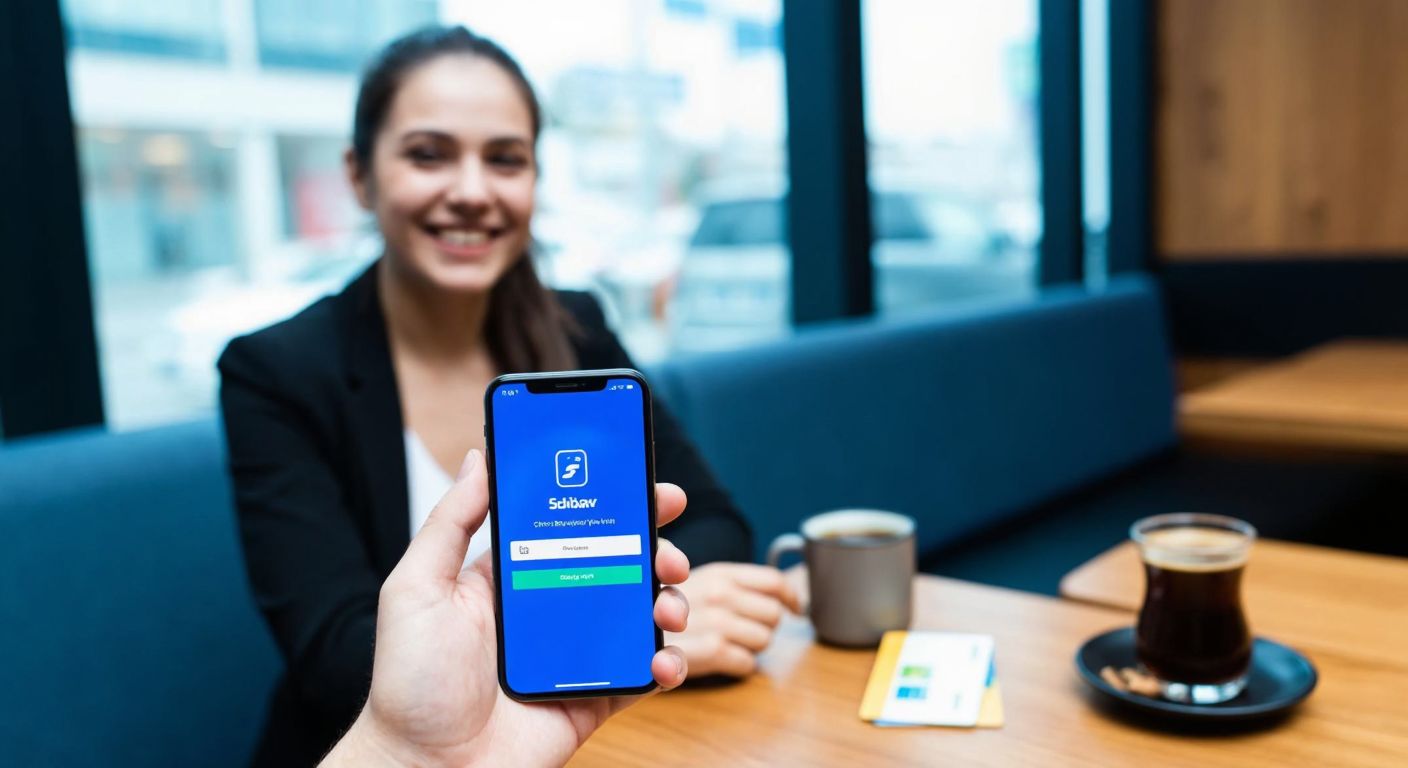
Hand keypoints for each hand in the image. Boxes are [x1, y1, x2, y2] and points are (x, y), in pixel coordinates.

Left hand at [322, 449, 690, 766]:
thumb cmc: (409, 684)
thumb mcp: (416, 588)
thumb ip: (450, 523)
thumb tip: (480, 459)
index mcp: (514, 577)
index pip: (571, 525)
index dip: (612, 501)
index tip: (644, 481)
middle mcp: (551, 609)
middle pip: (620, 564)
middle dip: (656, 548)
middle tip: (669, 551)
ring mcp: (576, 654)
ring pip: (640, 614)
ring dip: (668, 602)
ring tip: (667, 607)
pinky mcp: (594, 697)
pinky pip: (642, 673)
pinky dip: (666, 663)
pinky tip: (662, 659)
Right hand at [665, 562, 801, 676]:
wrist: (624, 641)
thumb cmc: (660, 610)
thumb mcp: (697, 584)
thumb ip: (736, 585)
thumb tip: (795, 601)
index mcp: (717, 573)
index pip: (772, 582)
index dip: (790, 596)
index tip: (796, 607)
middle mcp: (716, 592)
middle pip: (773, 615)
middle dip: (763, 625)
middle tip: (742, 630)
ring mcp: (711, 621)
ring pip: (764, 640)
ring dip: (749, 646)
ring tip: (724, 643)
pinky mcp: (706, 652)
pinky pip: (746, 664)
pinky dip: (736, 666)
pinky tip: (716, 660)